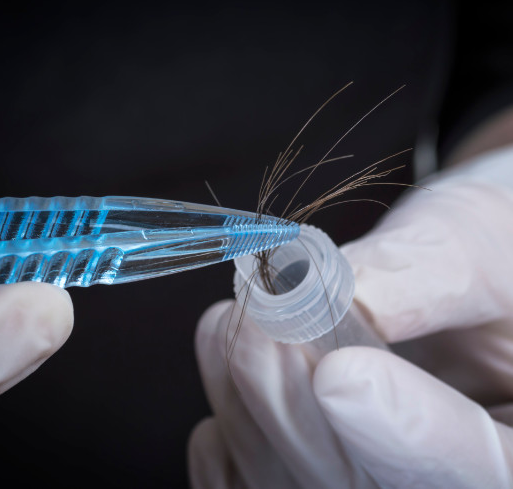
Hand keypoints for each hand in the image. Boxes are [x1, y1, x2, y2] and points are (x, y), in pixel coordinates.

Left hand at [188, 144, 512, 487]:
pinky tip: (227, 367)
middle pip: (363, 488)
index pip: (477, 472)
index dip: (405, 434)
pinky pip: (247, 484)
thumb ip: (422, 271)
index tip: (342, 375)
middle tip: (259, 316)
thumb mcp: (482, 246)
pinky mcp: (311, 473)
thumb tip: (332, 294)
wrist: (465, 282)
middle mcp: (448, 479)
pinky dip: (224, 432)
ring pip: (294, 488)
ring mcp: (374, 482)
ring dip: (247, 402)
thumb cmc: (495, 260)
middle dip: (293, 402)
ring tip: (241, 318)